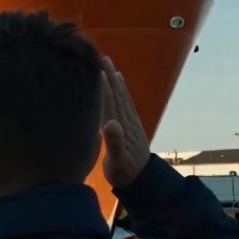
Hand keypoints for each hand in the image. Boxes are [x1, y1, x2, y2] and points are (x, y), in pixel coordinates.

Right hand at [100, 56, 149, 189]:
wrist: (142, 181)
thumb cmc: (125, 173)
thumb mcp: (118, 162)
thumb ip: (114, 143)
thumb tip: (110, 124)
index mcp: (120, 128)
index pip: (111, 103)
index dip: (104, 87)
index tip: (96, 69)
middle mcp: (126, 121)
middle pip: (117, 94)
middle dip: (109, 76)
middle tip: (101, 57)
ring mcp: (129, 122)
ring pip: (121, 96)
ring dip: (114, 79)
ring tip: (108, 64)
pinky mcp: (130, 125)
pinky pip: (124, 103)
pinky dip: (120, 90)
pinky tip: (118, 82)